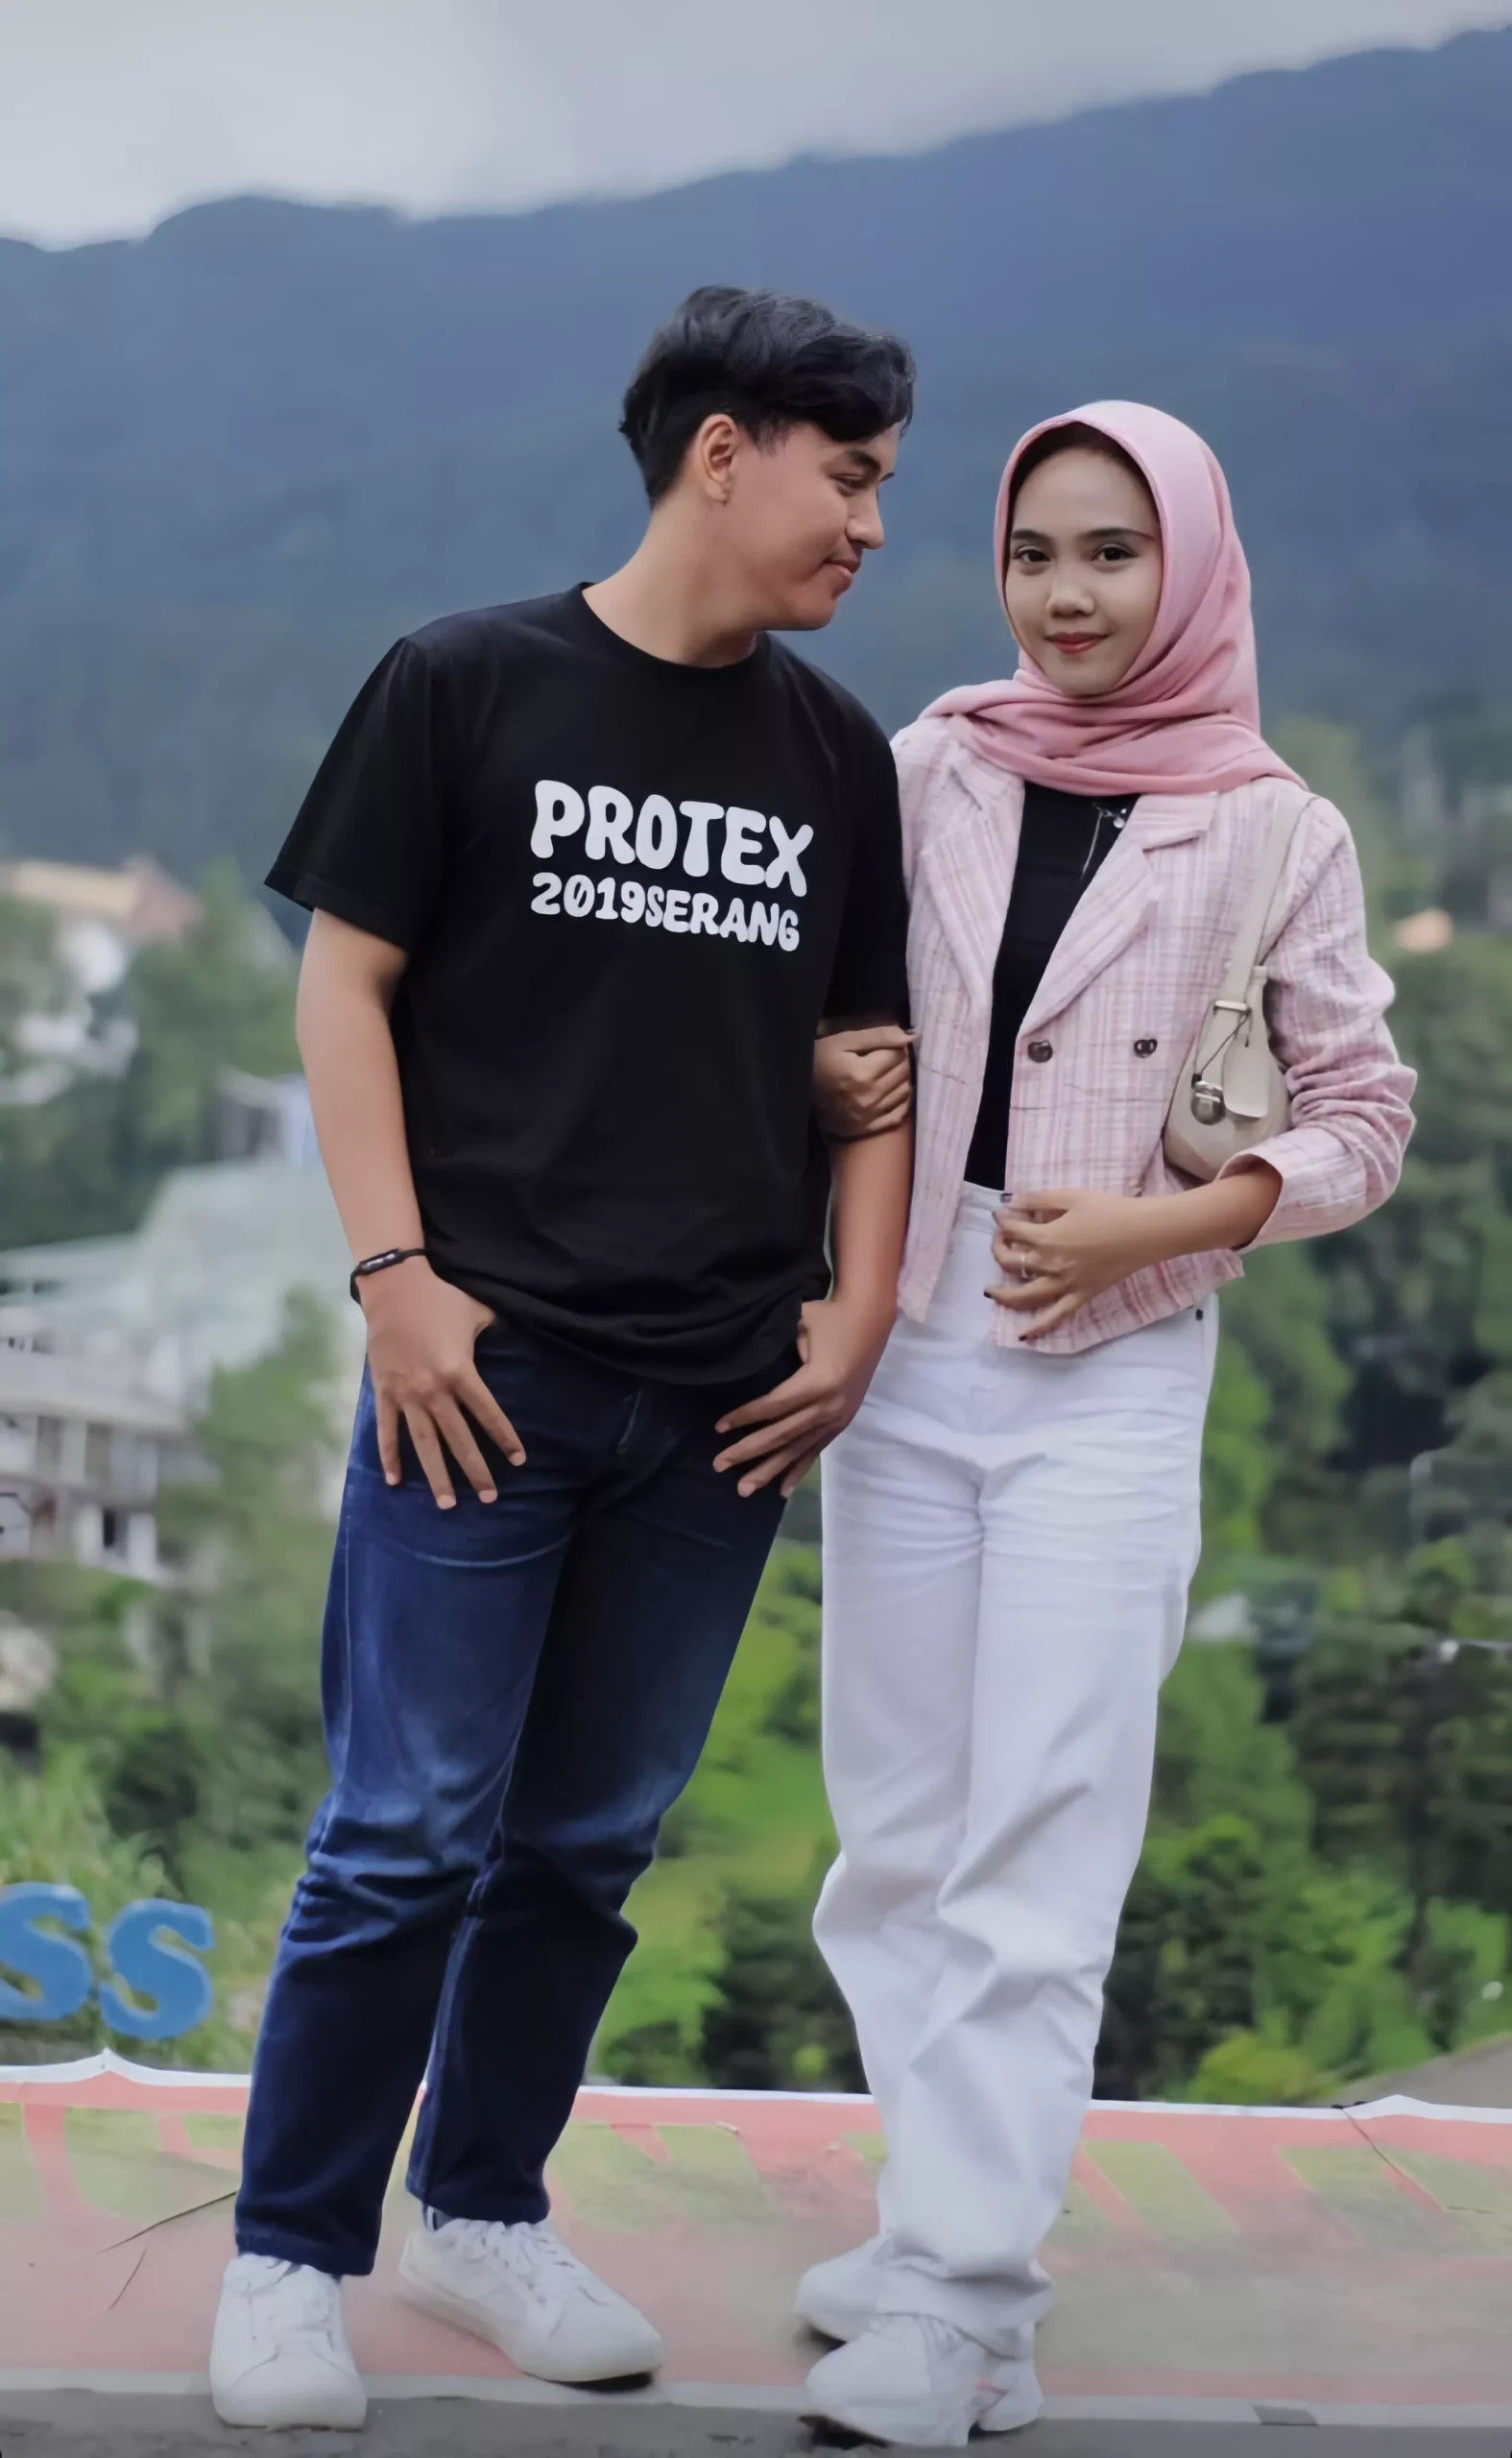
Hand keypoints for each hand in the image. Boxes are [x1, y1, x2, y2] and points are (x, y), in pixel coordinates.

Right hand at [361, 1258, 525, 1506]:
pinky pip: (387, 1430)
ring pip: (424, 1444)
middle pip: (458, 1439)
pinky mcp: (384, 1391)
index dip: (504, 1438)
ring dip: (436, 1476)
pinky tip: (395, 1481)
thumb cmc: (440, 1297)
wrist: (393, 1286)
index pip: (488, 1414)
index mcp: (460, 1372)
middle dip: (475, 1470)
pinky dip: (390, 1456)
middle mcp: (433, 1390)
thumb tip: (513, 1340)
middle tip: (489, 1497)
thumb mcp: (477, 1312)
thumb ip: (494, 1332)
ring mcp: (406, 1394)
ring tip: (447, 1504)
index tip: (518, 1461)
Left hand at [712, 1295, 893, 1498]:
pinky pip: (816, 1450)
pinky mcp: (842, 1421)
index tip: (719, 1427)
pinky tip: (782, 1489)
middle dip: (747, 1451)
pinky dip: (798, 1469)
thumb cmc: (830, 1315)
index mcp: (817, 1382)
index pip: (773, 1406)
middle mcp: (828, 1406)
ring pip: (797, 1450)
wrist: (871, 1318)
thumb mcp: (800, 1324)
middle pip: (781, 1435)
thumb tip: (753, 1371)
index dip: (744, 1417)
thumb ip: (779, 1349)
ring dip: (769, 1470)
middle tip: (719, 1465)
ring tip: (744, 1489)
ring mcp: (837, 1417)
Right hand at [813, 1024, 913, 1139]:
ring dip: (901, 1078)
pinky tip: (891, 1091)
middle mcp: (870, 1097)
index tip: (884, 1045)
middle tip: (886, 1057)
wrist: (798, 1094)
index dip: (895, 1045)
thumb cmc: (818, 1061)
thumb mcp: (843, 1041)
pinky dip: (901, 1100)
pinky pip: (900, 1114)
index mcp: (862, 1073)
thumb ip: (878, 1036)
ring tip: (887, 1072)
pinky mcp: (869, 1128)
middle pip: (903, 1072)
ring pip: (905, 1091)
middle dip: (900, 1060)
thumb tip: (911, 1037)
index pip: (898, 1054)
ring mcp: (870, 1116)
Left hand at [987, 1189, 1164, 1338]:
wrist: (1143, 1232)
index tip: (1001, 1215)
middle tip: (1001, 1240)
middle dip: (998, 1249)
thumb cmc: (1110, 1210)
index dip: (1002, 1221)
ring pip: (1024, 1295)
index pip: (1011, 1230)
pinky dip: (1038, 1327)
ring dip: (1003, 1294)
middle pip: (1009, 1261)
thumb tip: (1011, 1203)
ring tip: (990, 1291)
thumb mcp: (1071, 1196)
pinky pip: (1056, 1316)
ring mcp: (1064, 1284)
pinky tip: (1023, 1335)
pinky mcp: (1080, 1296)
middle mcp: (1049, 1264)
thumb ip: (1038, 1199)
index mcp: (1045, 1237)